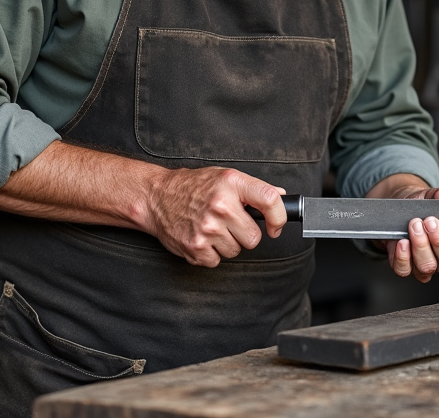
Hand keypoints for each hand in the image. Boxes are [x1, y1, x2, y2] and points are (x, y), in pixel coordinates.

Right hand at [143, 166, 286, 267]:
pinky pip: (217, 261)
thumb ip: (253, 188)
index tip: (276, 226)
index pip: (270, 200)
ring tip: (212, 228)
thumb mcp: (225, 177)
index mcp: (232, 183)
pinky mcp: (196, 247)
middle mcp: (220, 205)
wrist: (157, 196)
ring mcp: (207, 228)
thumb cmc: (192, 186)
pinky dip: (211, 253)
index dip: (279, 217)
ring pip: (236, 251)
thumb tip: (281, 197)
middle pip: (254, 238)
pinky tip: (202, 237)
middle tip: (230, 224)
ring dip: (227, 244)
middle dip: (245, 234)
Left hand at [367, 175, 438, 282]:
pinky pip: (405, 270)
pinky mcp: (407, 267)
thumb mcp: (436, 197)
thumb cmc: (425, 207)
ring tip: (415, 226)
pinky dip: (403, 257)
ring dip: (420, 246)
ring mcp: (427, 266)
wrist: (403, 211)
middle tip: (430, 222)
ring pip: (428, 267)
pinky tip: (403, 242)